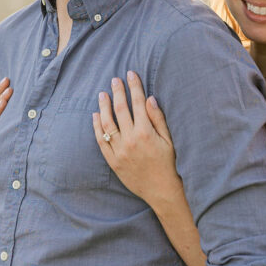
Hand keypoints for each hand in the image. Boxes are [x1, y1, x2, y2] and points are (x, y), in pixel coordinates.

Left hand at [93, 71, 179, 208]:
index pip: (138, 103)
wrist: (161, 190)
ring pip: (107, 123)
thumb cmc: (168, 164)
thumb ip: (158, 118)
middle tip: (115, 80)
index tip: (131, 74)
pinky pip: (101, 141)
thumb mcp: (169, 140)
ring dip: (104, 106)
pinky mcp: (113, 161)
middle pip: (120, 110)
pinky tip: (96, 116)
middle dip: (117, 92)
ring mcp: (120, 151)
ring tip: (102, 94)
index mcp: (146, 132)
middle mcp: (131, 140)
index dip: (134, 87)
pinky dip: (97, 127)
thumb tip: (149, 98)